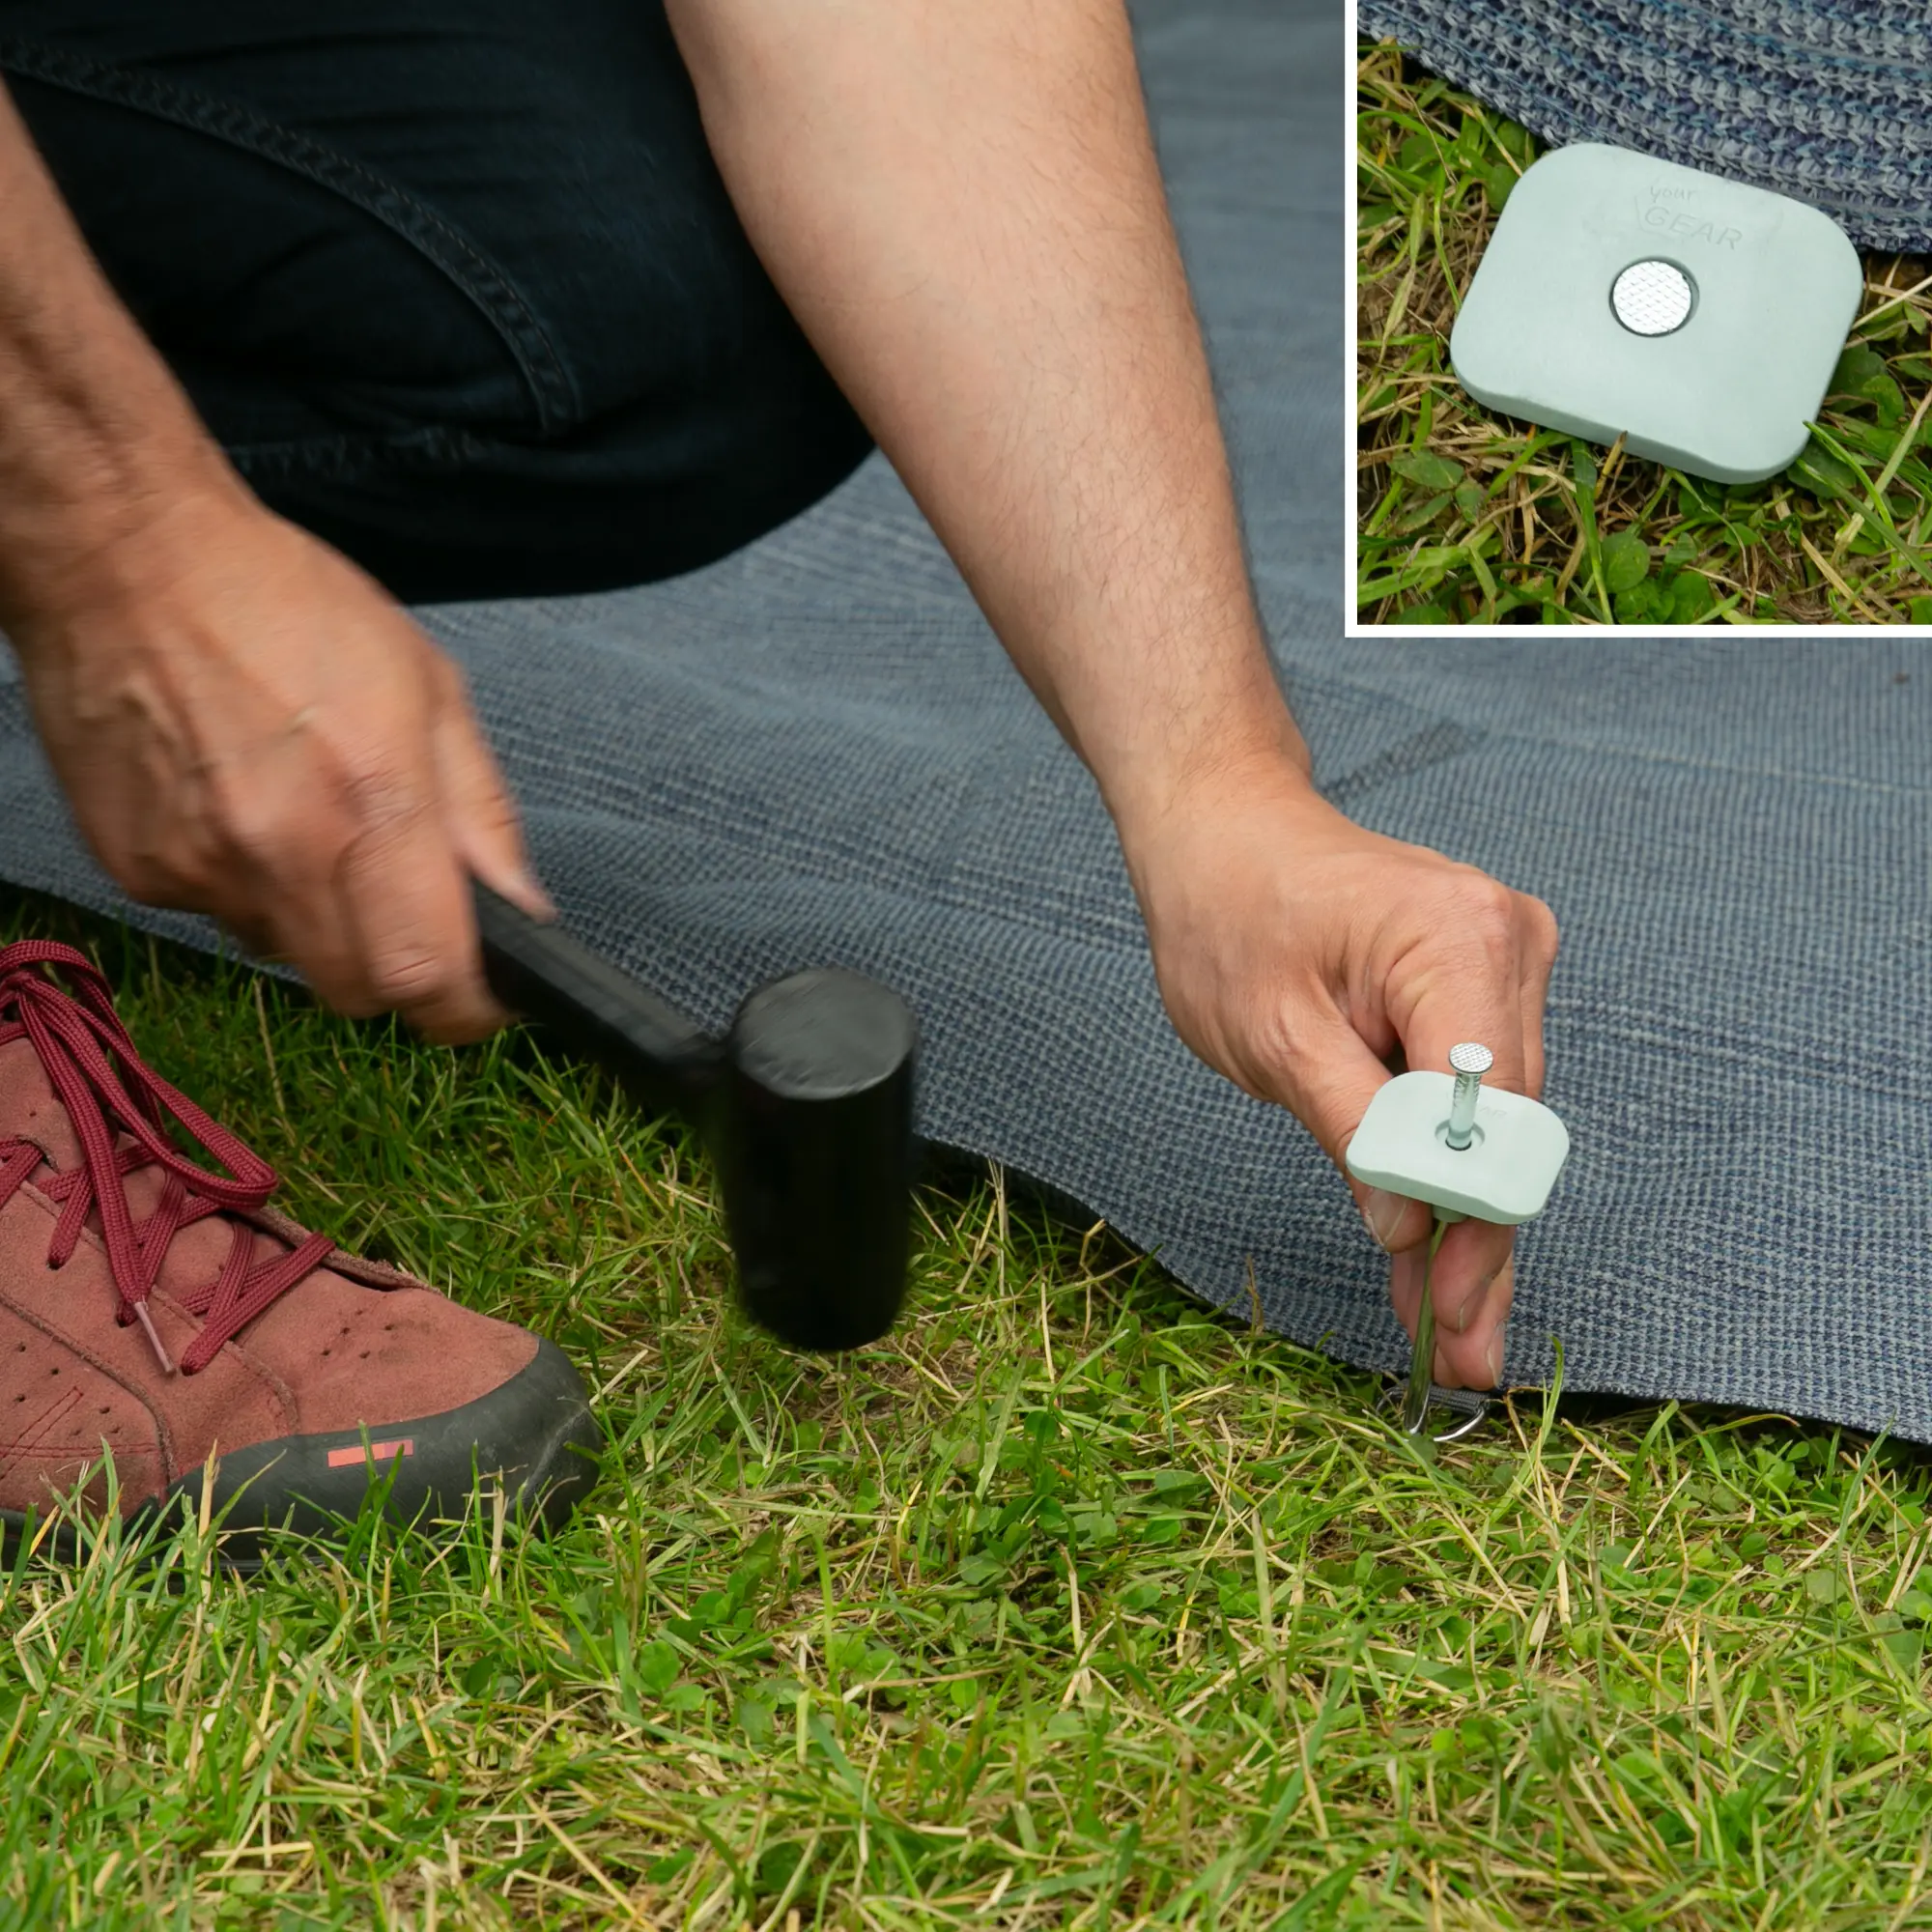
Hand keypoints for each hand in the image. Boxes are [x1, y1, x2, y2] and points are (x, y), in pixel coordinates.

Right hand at [6, 484, 549, 1041]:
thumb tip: (525, 913)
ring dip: (319, 922)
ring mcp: (202, 868)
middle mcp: (283, 852)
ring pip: (288, 956)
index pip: (425, 975)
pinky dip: (246, 886)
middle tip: (402, 903)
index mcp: (372, 802)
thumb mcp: (429, 689)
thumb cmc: (291, 608)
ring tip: (309, 821)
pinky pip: (218, 916)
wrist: (126, 561)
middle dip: (397, 968)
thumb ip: (481, 816)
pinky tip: (240, 805)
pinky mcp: (139, 871)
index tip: (484, 997)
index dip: (465, 1008)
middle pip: (359, 991)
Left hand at [1121, 756, 1558, 1388]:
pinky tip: (1434, 1251)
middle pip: (1508, 1129)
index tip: (1449, 1310)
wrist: (1228, 836)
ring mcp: (1504, 963)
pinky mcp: (1483, 987)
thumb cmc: (1233, 914)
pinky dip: (1446, 1169)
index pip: (1491, 1111)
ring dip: (1464, 1221)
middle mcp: (1506, 946)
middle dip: (1478, 1244)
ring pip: (1497, 1125)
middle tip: (1462, 1354)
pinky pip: (1475, 1096)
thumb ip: (1351, 1126)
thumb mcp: (1272, 1033)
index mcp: (1456, 942)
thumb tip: (1413, 1221)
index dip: (1474, 1221)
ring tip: (1447, 1327)